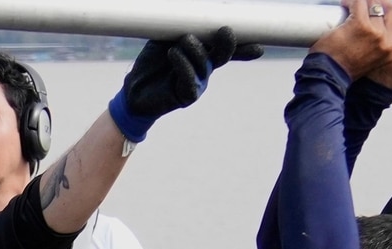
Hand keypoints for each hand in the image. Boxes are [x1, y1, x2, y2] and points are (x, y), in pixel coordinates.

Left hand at [111, 29, 257, 140]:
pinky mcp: (187, 95)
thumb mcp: (164, 39)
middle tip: (225, 32)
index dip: (244, 44)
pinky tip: (173, 53)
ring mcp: (199, 82)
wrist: (134, 90)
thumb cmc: (152, 62)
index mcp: (205, 53)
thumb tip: (193, 10)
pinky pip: (189, 78)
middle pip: (224, 55)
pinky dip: (182, 63)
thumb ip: (180, 26)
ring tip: (182, 40)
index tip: (257, 42)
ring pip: (205, 64)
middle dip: (228, 44)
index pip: (228, 47)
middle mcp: (206, 67)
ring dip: (194, 49)